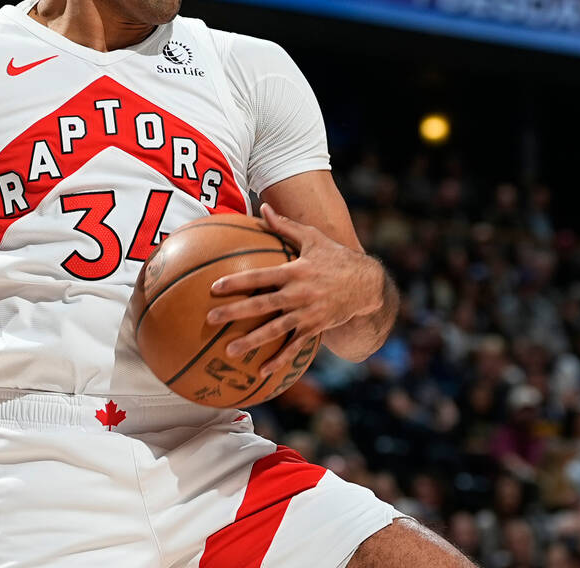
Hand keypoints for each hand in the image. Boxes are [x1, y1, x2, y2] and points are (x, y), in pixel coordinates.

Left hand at [206, 203, 383, 376]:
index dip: (238, 281)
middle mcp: (300, 293)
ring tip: (229, 350)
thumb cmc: (335, 257)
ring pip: (276, 330)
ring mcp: (308, 313)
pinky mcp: (316, 328)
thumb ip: (285, 226)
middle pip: (262, 305)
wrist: (367, 285)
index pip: (260, 276)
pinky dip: (280, 359)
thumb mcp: (313, 237)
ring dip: (252, 341)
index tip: (215, 286)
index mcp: (295, 270)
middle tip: (211, 319)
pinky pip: (295, 346)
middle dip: (236, 312)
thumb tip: (263, 207)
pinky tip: (261, 371)